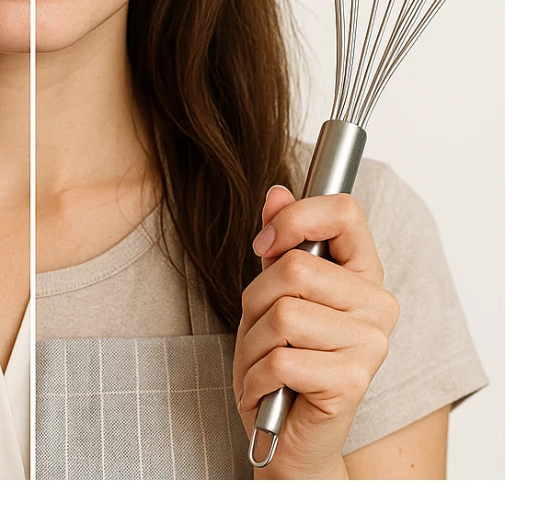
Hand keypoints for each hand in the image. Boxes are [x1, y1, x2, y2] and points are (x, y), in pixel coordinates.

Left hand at [231, 185, 399, 478]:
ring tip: (264, 362)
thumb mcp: (272, 293)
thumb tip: (276, 192)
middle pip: (295, 267)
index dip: (294, 218)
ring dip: (253, 342)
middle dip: (255, 299)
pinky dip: (255, 376)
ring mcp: (371, 343)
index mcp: (363, 273)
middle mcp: (377, 305)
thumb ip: (279, 243)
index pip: (343, 211)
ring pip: (282, 314)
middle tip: (260, 330)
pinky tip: (267, 389)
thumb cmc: (282, 361)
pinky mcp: (353, 380)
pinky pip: (280, 358)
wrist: (290, 438)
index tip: (265, 244)